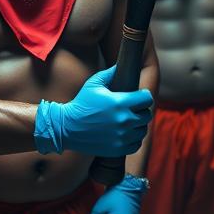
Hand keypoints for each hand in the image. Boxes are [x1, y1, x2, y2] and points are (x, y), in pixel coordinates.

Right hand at [35, 65, 153, 156]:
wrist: (66, 127)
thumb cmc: (81, 104)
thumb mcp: (93, 84)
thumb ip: (110, 73)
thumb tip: (123, 65)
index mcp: (120, 103)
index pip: (147, 99)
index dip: (144, 96)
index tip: (139, 96)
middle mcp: (124, 120)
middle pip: (147, 115)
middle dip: (142, 110)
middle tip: (134, 109)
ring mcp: (122, 137)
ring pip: (143, 130)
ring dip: (138, 125)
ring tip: (129, 121)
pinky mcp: (118, 149)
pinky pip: (136, 144)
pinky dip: (133, 139)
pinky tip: (125, 133)